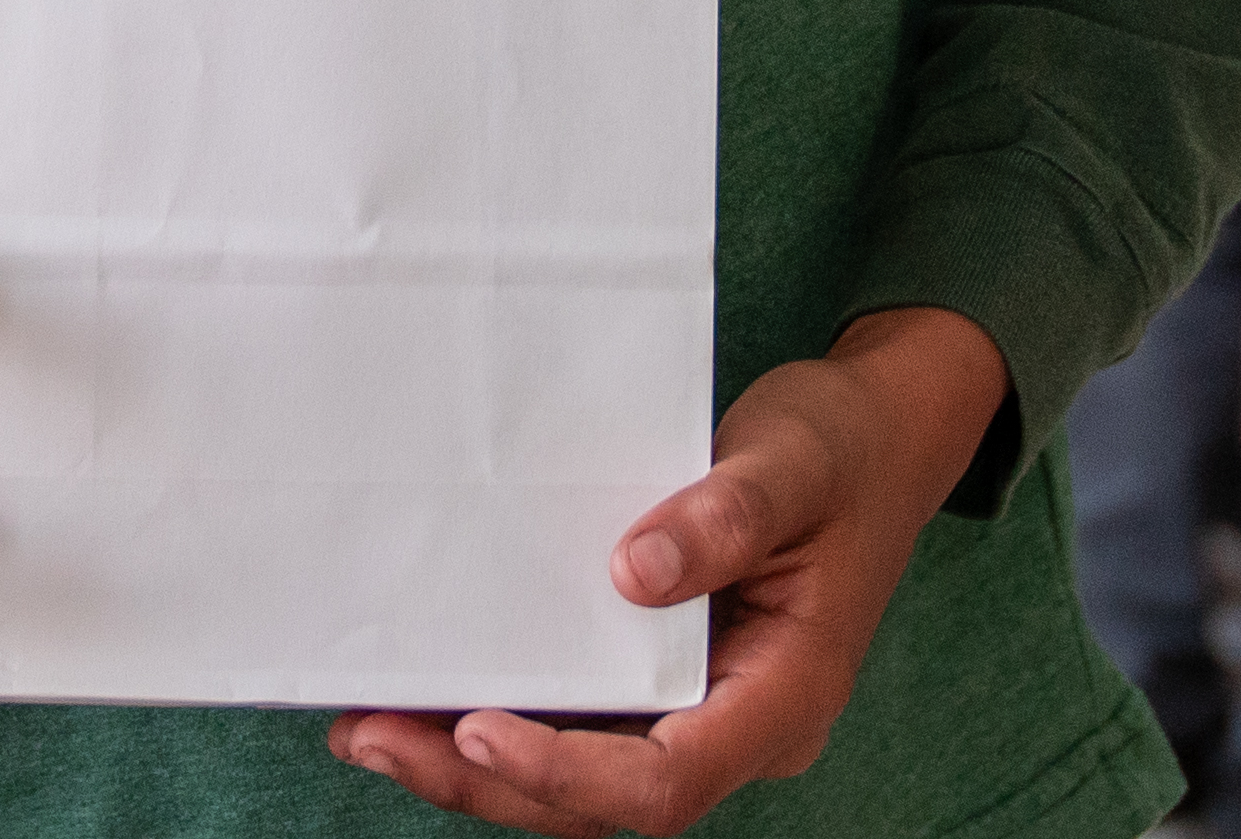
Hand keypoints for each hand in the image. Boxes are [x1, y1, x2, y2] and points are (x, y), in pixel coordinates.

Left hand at [328, 307, 1000, 834]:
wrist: (875, 438)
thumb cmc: (844, 452)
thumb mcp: (797, 463)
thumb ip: (727, 517)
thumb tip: (634, 573)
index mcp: (781, 699)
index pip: (665, 783)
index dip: (568, 775)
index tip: (480, 731)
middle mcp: (732, 727)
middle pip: (599, 802)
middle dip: (484, 782)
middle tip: (373, 733)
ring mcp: (692, 709)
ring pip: (575, 777)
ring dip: (471, 764)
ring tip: (366, 724)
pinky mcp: (656, 678)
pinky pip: (574, 721)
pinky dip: (496, 718)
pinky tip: (419, 690)